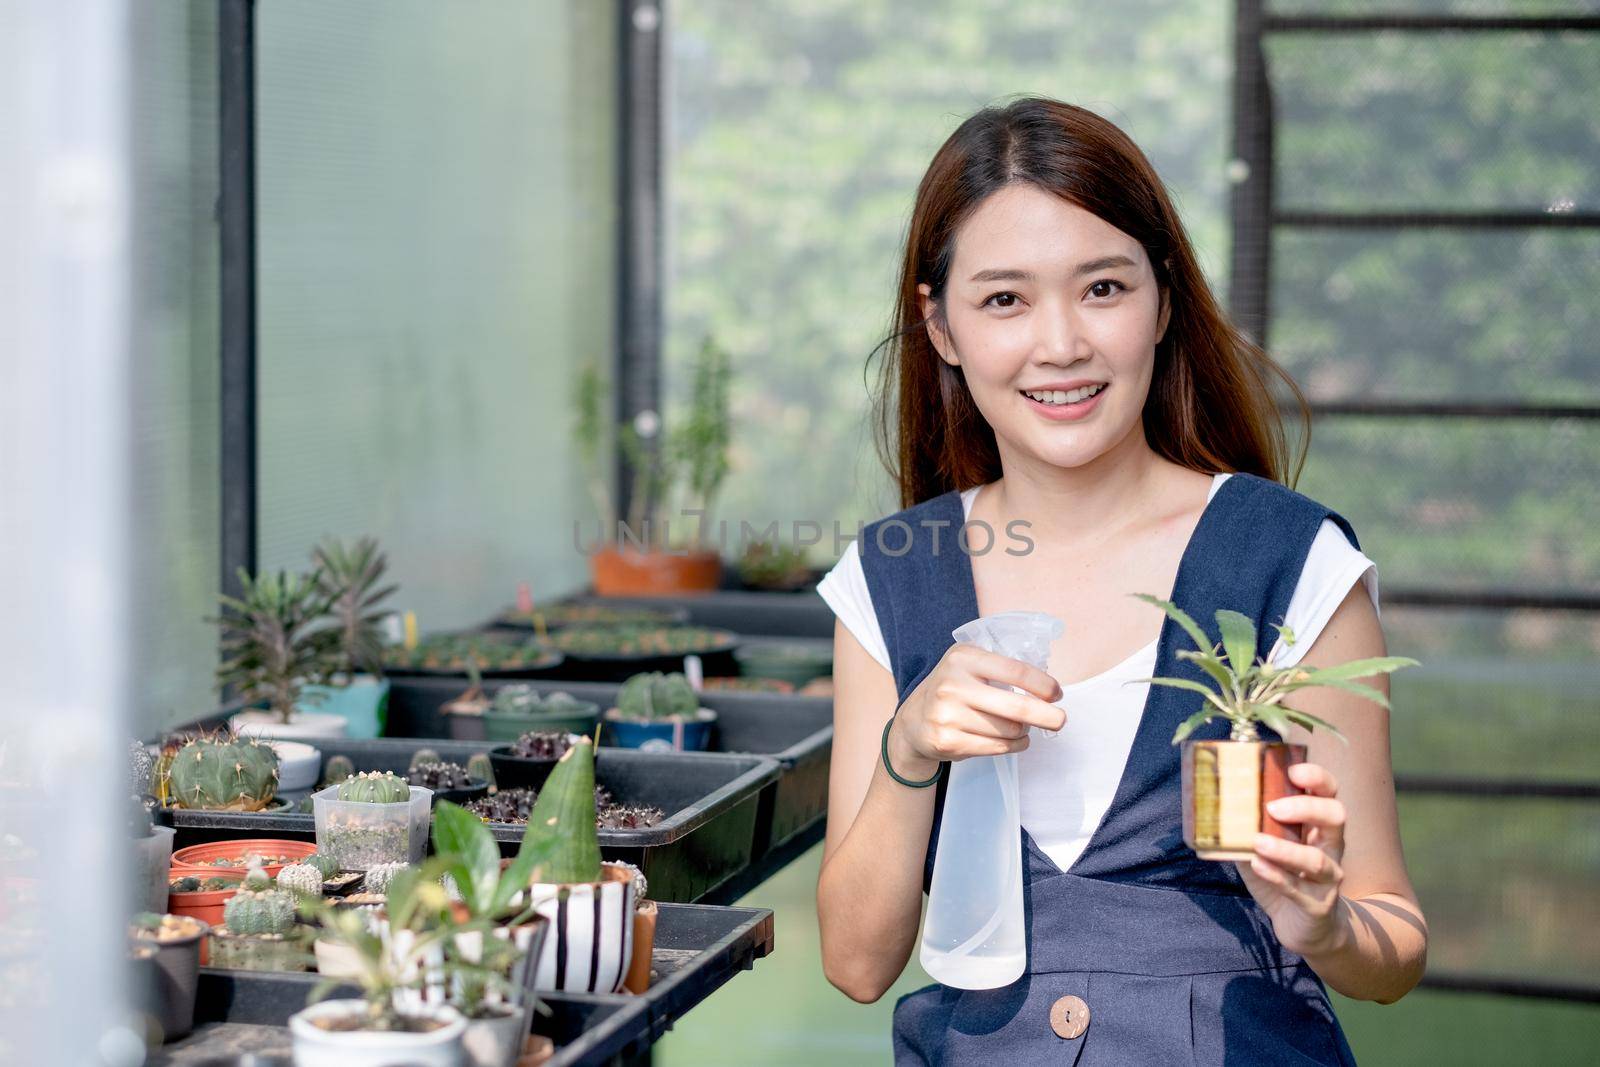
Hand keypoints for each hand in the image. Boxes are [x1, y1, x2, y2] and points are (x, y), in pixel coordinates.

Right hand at [886, 643, 1065, 780]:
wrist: (913, 722)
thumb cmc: (953, 690)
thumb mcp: (968, 665)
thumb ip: (1001, 670)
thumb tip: (1047, 691)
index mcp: (963, 658)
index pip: (1016, 670)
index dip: (1043, 685)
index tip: (1057, 693)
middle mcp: (952, 684)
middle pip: (1017, 707)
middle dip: (1047, 716)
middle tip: (1061, 720)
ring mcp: (947, 715)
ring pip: (1009, 731)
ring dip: (1024, 732)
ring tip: (1021, 729)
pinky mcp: (947, 741)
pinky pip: (997, 748)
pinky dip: (1013, 746)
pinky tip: (1013, 741)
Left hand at [1235, 762, 1352, 957]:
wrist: (1308, 929)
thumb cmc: (1284, 877)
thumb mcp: (1265, 848)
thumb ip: (1246, 828)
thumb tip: (1209, 804)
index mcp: (1318, 826)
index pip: (1329, 793)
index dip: (1317, 778)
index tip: (1294, 770)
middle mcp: (1331, 847)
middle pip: (1335, 817)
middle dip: (1307, 807)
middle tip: (1273, 807)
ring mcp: (1328, 878)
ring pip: (1318, 860)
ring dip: (1286, 849)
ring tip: (1258, 841)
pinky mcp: (1318, 906)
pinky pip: (1300, 890)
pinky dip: (1277, 876)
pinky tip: (1258, 866)